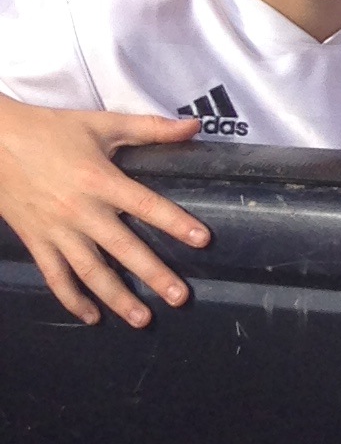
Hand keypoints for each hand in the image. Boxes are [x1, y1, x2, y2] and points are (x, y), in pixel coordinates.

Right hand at [0, 98, 209, 327]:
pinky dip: (72, 299)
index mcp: (101, 180)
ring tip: (142, 320)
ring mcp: (57, 230)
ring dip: (116, 298)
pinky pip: (55, 277)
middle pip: (123, 248)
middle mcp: (81, 211)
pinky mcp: (36, 241)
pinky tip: (91, 317)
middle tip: (180, 298)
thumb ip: (149, 128)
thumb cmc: (51, 130)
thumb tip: (194, 126)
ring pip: (90, 272)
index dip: (175, 222)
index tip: (202, 240)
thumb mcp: (101, 123)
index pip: (146, 205)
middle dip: (154, 275)